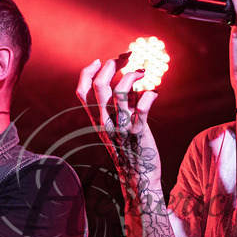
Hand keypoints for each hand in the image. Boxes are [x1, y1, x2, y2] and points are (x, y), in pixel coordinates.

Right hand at [76, 55, 162, 191]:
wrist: (138, 178)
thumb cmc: (130, 149)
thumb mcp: (118, 126)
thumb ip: (121, 104)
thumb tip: (129, 80)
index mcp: (97, 120)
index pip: (82, 92)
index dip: (87, 72)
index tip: (98, 60)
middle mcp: (106, 122)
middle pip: (100, 87)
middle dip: (111, 66)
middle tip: (124, 58)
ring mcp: (122, 127)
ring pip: (121, 93)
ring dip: (132, 75)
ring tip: (142, 71)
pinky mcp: (139, 133)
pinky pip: (143, 109)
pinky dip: (149, 96)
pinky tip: (154, 94)